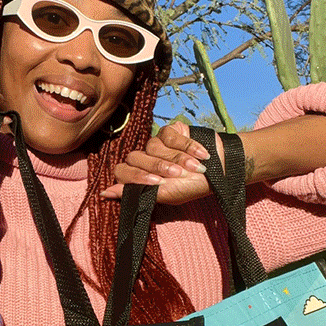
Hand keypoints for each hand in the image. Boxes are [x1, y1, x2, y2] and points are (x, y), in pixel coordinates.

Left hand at [101, 122, 224, 204]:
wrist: (221, 170)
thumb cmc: (192, 186)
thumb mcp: (165, 195)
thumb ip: (135, 193)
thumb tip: (104, 193)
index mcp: (141, 177)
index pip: (122, 171)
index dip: (135, 176)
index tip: (155, 182)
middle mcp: (146, 159)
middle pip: (134, 157)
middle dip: (157, 167)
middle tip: (176, 175)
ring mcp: (157, 144)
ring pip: (153, 146)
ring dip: (176, 158)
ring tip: (193, 168)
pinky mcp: (171, 131)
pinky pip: (169, 135)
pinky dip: (186, 146)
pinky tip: (200, 155)